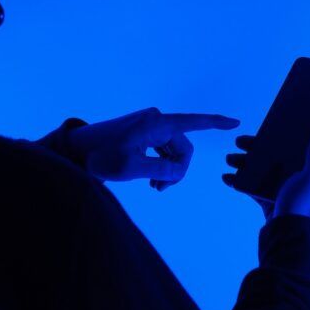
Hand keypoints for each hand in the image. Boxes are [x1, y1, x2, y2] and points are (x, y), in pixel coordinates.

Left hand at [68, 107, 239, 189]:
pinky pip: (161, 149)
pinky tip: (148, 179)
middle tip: (158, 191)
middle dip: (177, 170)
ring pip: (172, 151)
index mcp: (157, 123)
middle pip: (182, 148)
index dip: (217, 124)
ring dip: (167, 170)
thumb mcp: (133, 168)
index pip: (195, 122)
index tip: (235, 123)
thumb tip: (178, 172)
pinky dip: (159, 164)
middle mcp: (155, 119)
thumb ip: (162, 171)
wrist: (74, 151)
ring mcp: (147, 124)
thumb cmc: (100, 157)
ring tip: (152, 187)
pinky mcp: (140, 132)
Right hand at [222, 125, 309, 220]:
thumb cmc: (302, 205)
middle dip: (254, 149)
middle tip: (238, 142)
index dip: (278, 136)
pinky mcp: (268, 202)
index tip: (262, 129)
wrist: (287, 235)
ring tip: (229, 159)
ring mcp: (281, 191)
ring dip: (244, 164)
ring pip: (260, 171)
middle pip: (272, 158)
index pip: (292, 147)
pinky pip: (252, 188)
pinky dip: (240, 182)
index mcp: (308, 171)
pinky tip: (227, 177)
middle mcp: (295, 179)